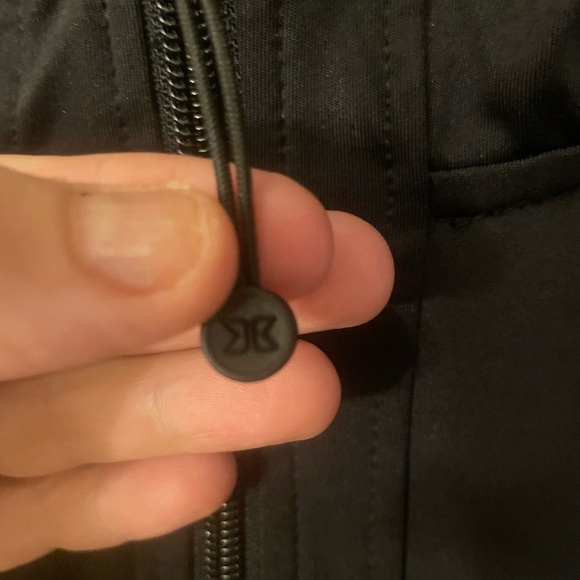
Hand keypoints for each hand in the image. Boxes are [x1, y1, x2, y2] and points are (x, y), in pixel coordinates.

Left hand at [0, 153, 393, 569]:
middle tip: (355, 291)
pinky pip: (60, 502)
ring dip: (212, 403)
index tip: (311, 230)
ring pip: (105, 407)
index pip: (107, 205)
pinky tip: (204, 480)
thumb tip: (197, 242)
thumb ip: (34, 251)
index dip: (214, 208)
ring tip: (309, 396)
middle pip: (133, 307)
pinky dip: (130, 493)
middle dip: (247, 300)